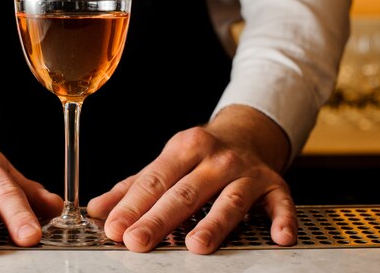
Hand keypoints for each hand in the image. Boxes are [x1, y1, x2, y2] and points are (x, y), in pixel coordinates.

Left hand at [87, 104, 297, 253]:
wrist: (247, 135)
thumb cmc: (199, 156)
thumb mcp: (165, 163)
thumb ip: (131, 187)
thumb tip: (97, 209)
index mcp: (184, 148)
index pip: (153, 180)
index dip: (132, 206)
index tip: (114, 229)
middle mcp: (216, 158)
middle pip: (184, 192)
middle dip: (159, 219)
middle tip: (138, 241)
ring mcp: (246, 172)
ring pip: (228, 201)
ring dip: (214, 224)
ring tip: (196, 246)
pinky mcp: (274, 186)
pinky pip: (281, 204)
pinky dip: (282, 220)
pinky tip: (280, 237)